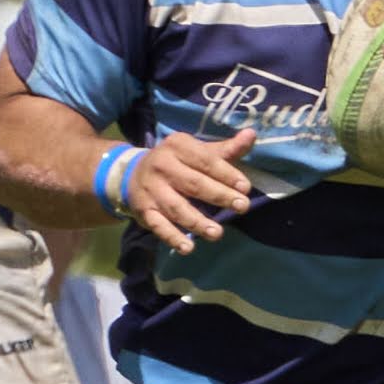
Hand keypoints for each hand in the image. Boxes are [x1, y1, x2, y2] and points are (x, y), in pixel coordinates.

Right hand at [124, 129, 252, 255]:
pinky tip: (187, 248)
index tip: (245, 187)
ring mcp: (152, 190)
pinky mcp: (144, 211)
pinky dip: (172, 237)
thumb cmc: (176, 162)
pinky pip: (159, 226)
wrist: (132, 173)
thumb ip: (225, 149)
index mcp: (177, 146)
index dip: (226, 174)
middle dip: (219, 196)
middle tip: (242, 207)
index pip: (205, 160)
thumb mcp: (197, 151)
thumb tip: (251, 135)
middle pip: (194, 184)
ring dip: (197, 222)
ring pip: (177, 208)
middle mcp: (162, 166)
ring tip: (217, 233)